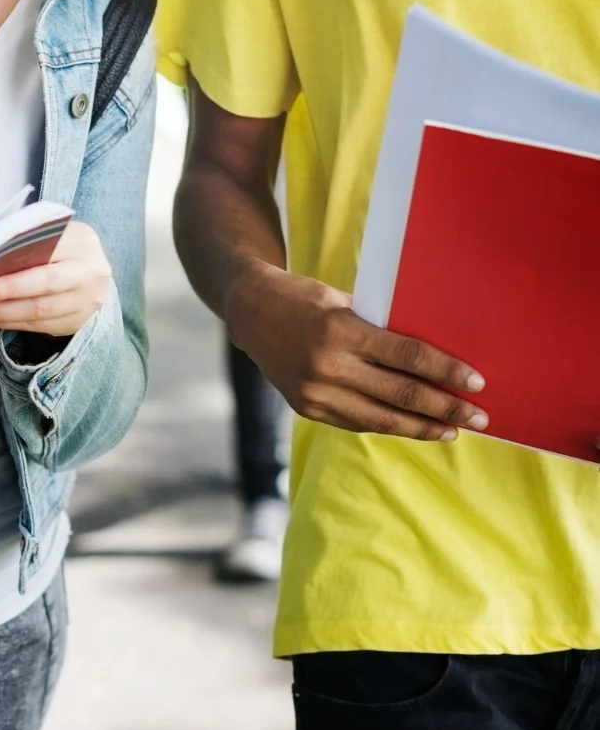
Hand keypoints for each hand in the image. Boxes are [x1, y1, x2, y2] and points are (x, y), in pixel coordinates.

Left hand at [0, 220, 111, 336]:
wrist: (88, 272)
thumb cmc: (57, 248)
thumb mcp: (49, 235)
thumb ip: (25, 241)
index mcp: (81, 242)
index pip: (47, 252)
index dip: (17, 263)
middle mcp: (90, 272)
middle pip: (46, 284)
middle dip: (7, 291)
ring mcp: (86, 301)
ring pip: (39, 311)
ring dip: (0, 314)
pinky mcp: (75, 322)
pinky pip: (37, 326)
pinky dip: (7, 323)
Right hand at [227, 260, 486, 441]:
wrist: (251, 311)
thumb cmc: (307, 298)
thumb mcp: (347, 302)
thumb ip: (381, 330)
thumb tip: (432, 357)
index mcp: (341, 331)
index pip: (409, 357)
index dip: (447, 372)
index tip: (477, 383)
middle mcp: (327, 366)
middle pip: (401, 394)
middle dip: (446, 408)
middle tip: (479, 417)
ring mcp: (314, 392)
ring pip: (381, 418)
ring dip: (422, 427)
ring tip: (452, 430)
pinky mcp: (306, 407)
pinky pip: (357, 422)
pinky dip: (388, 424)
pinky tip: (412, 426)